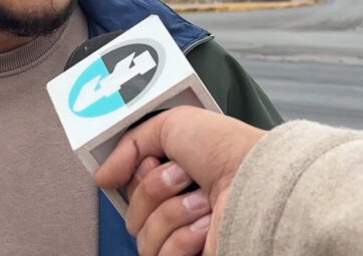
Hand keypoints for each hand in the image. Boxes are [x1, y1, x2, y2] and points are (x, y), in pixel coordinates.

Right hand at [95, 106, 264, 255]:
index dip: (137, 175)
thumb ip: (129, 144)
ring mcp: (184, 237)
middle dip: (155, 190)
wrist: (258, 183)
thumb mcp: (170, 124)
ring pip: (142, 235)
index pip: (129, 187)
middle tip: (185, 176)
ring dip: (172, 213)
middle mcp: (178, 207)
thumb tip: (104, 176)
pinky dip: (184, 238)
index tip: (155, 160)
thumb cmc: (228, 151)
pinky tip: (207, 227)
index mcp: (173, 176)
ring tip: (203, 202)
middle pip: (131, 211)